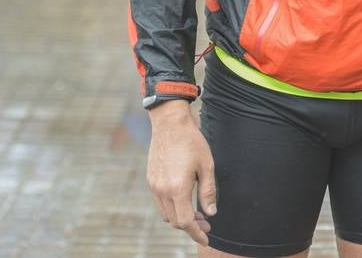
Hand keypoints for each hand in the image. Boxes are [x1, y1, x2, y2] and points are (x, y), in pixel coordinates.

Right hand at [146, 99, 216, 244]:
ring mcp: (154, 185)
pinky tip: (184, 200)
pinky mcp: (151, 179)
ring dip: (180, 218)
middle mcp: (162, 190)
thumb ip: (208, 191)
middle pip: (175, 221)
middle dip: (191, 226)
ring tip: (196, 214)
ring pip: (166, 213)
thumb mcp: (206, 165)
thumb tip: (210, 213)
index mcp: (177, 188)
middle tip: (206, 224)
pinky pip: (160, 202)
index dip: (197, 233)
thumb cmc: (191, 142)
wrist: (170, 124)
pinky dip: (172, 207)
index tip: (206, 237)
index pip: (186, 221)